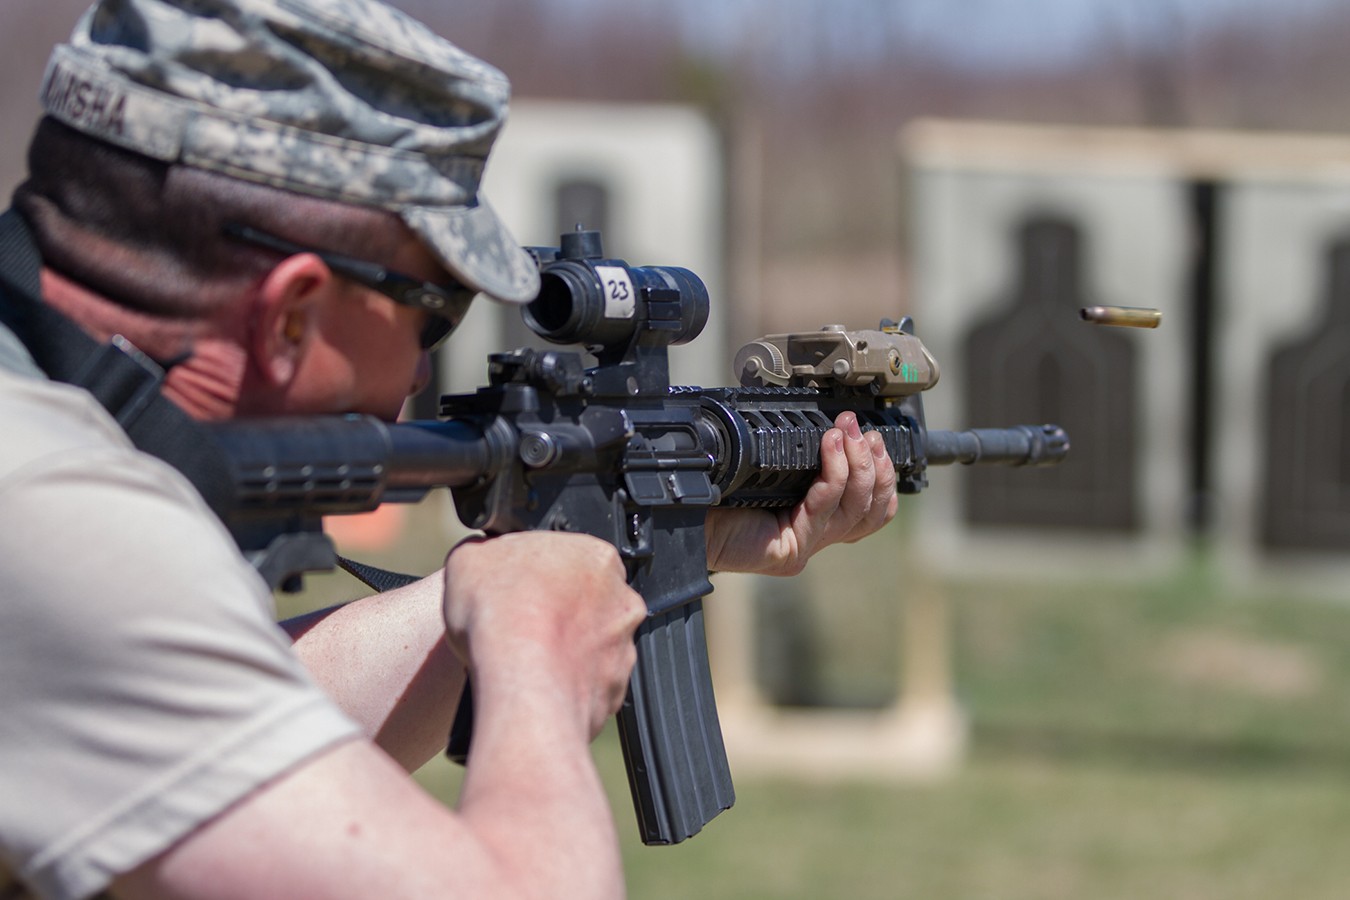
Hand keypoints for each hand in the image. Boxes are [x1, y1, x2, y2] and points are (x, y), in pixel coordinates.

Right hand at [443, 532, 645, 740]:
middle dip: (560, 613)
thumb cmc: (501, 616)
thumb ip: (486, 553)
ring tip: (526, 660)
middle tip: (522, 625)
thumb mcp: (469, 559)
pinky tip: (538, 685)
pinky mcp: (615, 689)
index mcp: (595, 556)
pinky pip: (590, 684)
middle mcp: (621, 600)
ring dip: (566, 650)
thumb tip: (484, 559)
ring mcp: (623, 647)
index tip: (520, 590)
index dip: (541, 576)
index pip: (572, 559)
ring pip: (592, 645)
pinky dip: (568, 685)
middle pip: (588, 601)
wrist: (521, 684)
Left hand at [704, 411, 897, 575]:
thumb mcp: (771, 470)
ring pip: (853, 508)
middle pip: (870, 510)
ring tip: (848, 431)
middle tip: (861, 429)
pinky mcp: (790, 551)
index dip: (883, 476)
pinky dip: (833, 471)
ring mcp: (804, 546)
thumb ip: (803, 459)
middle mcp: (814, 536)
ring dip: (857, 462)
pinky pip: (824, 507)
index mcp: (814, 520)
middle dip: (874, 463)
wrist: (682, 514)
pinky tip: (830, 445)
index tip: (876, 440)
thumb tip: (836, 426)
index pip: (870, 510)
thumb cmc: (717, 491)